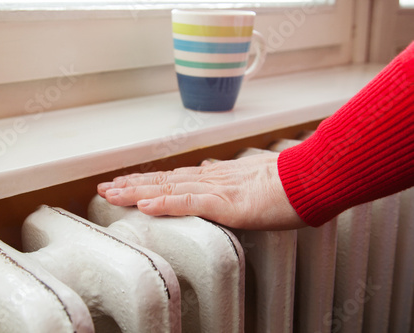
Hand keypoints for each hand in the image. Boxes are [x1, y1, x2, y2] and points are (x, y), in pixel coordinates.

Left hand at [97, 153, 305, 229]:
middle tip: (105, 187)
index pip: (174, 178)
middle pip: (163, 180)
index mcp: (216, 176)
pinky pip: (190, 202)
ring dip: (137, 191)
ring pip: (169, 187)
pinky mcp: (227, 202)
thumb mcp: (253, 178)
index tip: (126, 183)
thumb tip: (210, 170)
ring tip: (111, 193)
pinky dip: (165, 202)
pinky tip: (144, 205)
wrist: (311, 178)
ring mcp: (217, 189)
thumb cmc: (288, 181)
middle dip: (131, 184)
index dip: (148, 181)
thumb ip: (229, 177)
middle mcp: (211, 178)